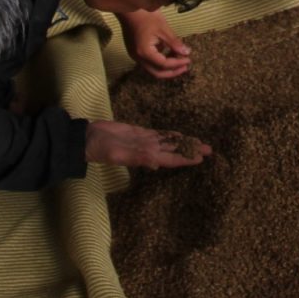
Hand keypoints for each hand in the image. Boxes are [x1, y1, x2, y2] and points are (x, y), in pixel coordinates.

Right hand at [85, 120, 210, 168]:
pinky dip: (171, 135)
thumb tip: (156, 164)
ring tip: (199, 144)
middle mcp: (149, 149)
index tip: (202, 159)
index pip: (171, 158)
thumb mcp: (117, 154)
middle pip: (175, 150)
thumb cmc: (100, 148)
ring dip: (184, 143)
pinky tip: (178, 135)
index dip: (186, 159)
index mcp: (146, 155)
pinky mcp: (140, 133)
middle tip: (210, 150)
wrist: (88, 138)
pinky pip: (160, 135)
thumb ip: (136, 158)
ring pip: (170, 142)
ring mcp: (145, 141)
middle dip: (191, 150)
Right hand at [118, 9, 191, 79]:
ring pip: (153, 68)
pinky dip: (160, 61)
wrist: (129, 9)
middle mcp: (138, 57)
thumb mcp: (164, 29)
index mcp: (145, 52)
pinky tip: (170, 53)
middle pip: (157, 73)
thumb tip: (186, 53)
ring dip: (167, 67)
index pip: (164, 65)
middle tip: (185, 66)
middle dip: (172, 72)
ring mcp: (135, 55)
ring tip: (180, 59)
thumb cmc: (146, 16)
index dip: (178, 64)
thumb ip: (175, 43)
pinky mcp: (135, 52)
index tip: (189, 60)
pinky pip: (149, 62)